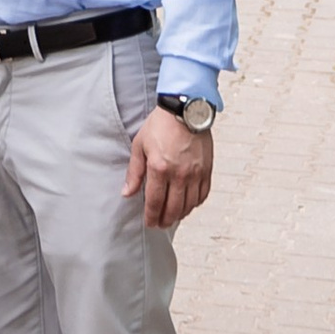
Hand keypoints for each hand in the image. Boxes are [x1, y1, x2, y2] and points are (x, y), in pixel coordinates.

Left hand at [125, 104, 214, 229]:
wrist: (185, 109)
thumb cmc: (161, 124)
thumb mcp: (140, 145)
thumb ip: (134, 172)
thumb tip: (127, 192)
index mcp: (159, 168)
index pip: (155, 202)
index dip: (151, 216)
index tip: (149, 223)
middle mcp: (179, 174)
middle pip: (173, 208)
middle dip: (165, 220)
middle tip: (160, 224)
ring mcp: (195, 173)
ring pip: (189, 205)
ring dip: (180, 215)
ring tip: (172, 217)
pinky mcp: (207, 170)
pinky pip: (202, 195)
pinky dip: (195, 204)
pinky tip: (188, 204)